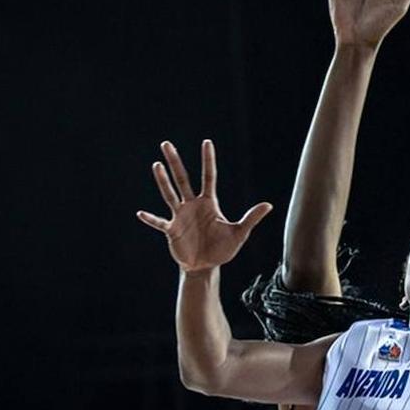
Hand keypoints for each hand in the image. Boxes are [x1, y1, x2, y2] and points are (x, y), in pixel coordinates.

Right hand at [137, 139, 272, 271]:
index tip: (206, 142)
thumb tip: (269, 205)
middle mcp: (192, 205)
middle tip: (166, 144)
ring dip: (163, 181)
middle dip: (175, 162)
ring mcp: (180, 216)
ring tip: (156, 165)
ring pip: (170, 194)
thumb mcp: (239, 233)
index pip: (208, 176)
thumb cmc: (222, 249)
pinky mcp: (172, 230)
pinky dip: (151, 219)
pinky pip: (160, 222)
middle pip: (183, 179)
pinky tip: (141, 213)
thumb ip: (251, 218)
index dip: (208, 160)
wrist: (206, 267)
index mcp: (209, 203)